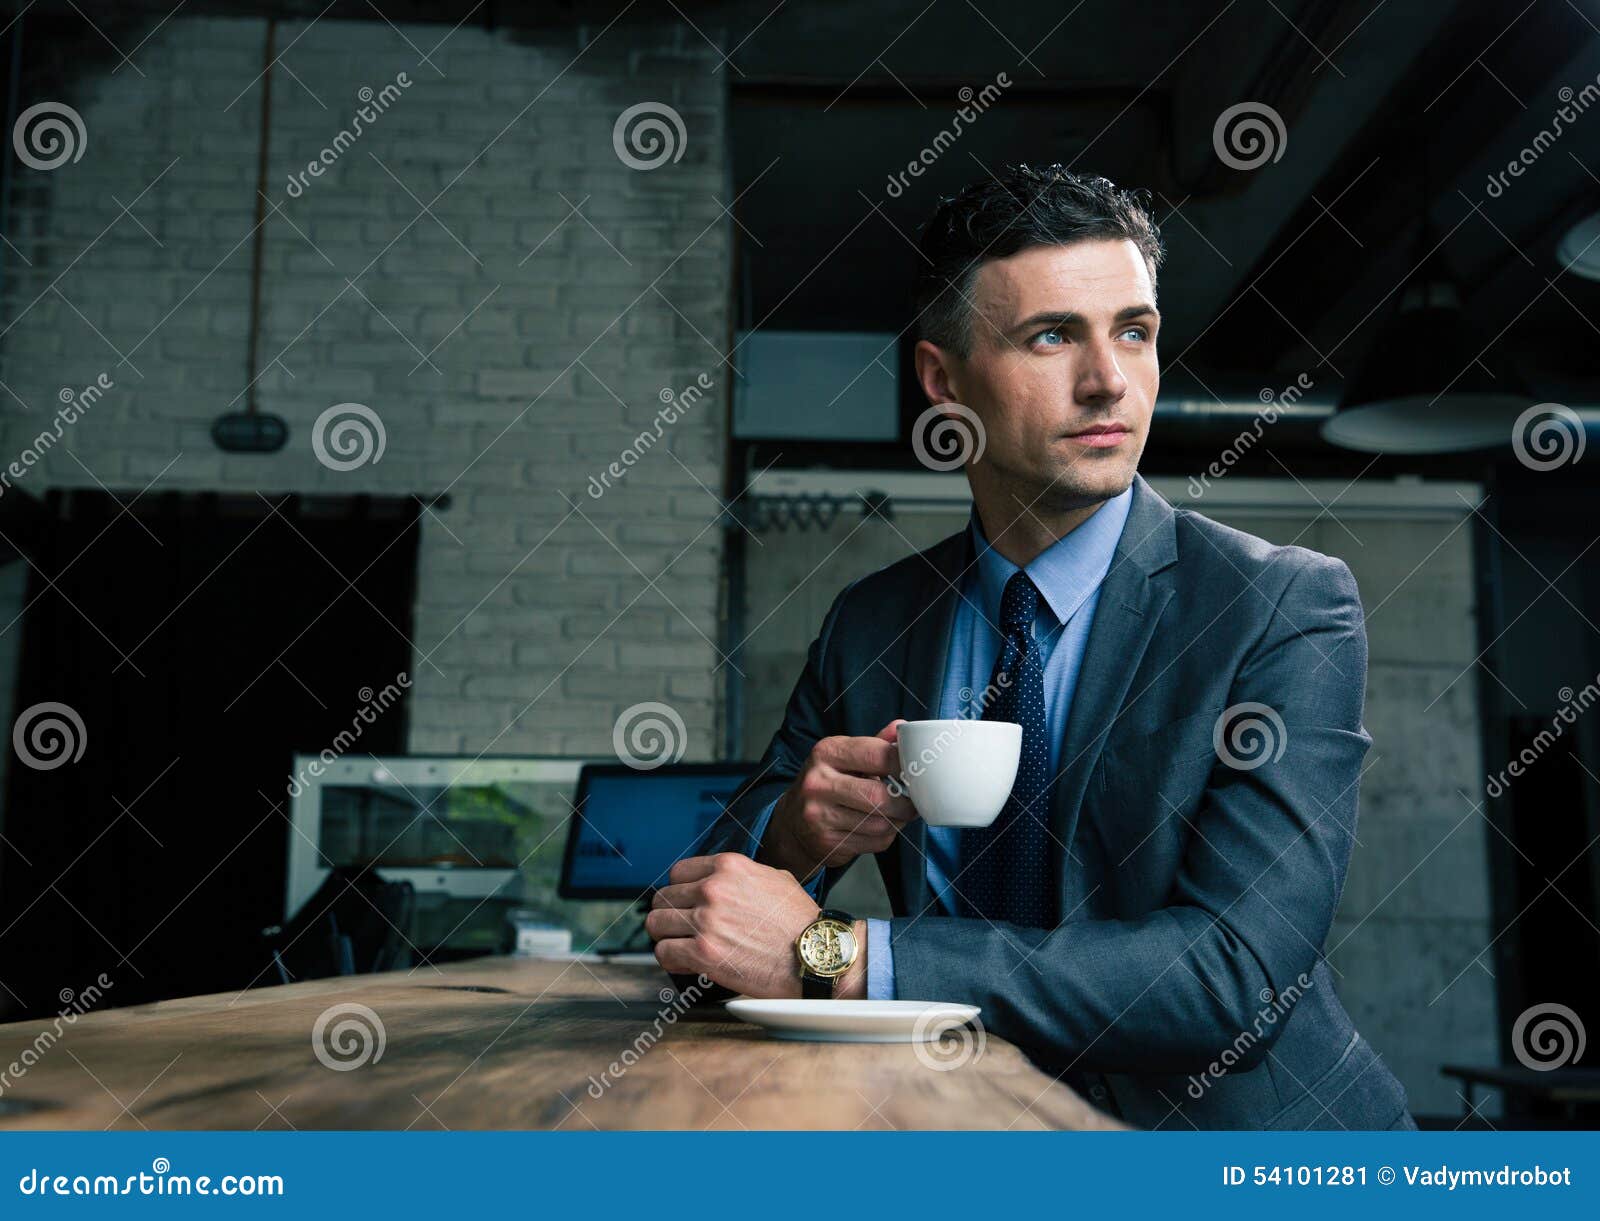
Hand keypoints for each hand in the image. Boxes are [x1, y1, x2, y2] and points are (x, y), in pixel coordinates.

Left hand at [648, 853, 864, 998]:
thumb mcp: (774, 878)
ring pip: (657, 924)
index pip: (678, 873)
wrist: (815, 955)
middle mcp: (713, 889)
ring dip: (667, 936)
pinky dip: (671, 960)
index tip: (686, 904)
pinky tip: (686, 963)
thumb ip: (742, 875)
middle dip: (671, 915)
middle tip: (682, 929)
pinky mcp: (704, 953)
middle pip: (663, 898)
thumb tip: (721, 880)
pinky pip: (665, 952)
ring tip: (681, 946)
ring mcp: (707, 921)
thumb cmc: (800, 921)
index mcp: (728, 867)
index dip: (680, 891)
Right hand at [758, 720, 918, 879]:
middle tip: (915, 801)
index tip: (918, 771)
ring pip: (879, 823)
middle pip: (879, 796)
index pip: (877, 754)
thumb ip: (875, 745)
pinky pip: (873, 842)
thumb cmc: (828, 783)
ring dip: (898, 821)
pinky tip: (880, 827)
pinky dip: (886, 836)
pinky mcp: (826, 841)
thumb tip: (904, 728)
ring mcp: (819, 814)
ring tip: (898, 814)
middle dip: (906, 802)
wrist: (792, 821)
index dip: (904, 764)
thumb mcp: (845, 756)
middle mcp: (818, 782)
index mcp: (827, 752)